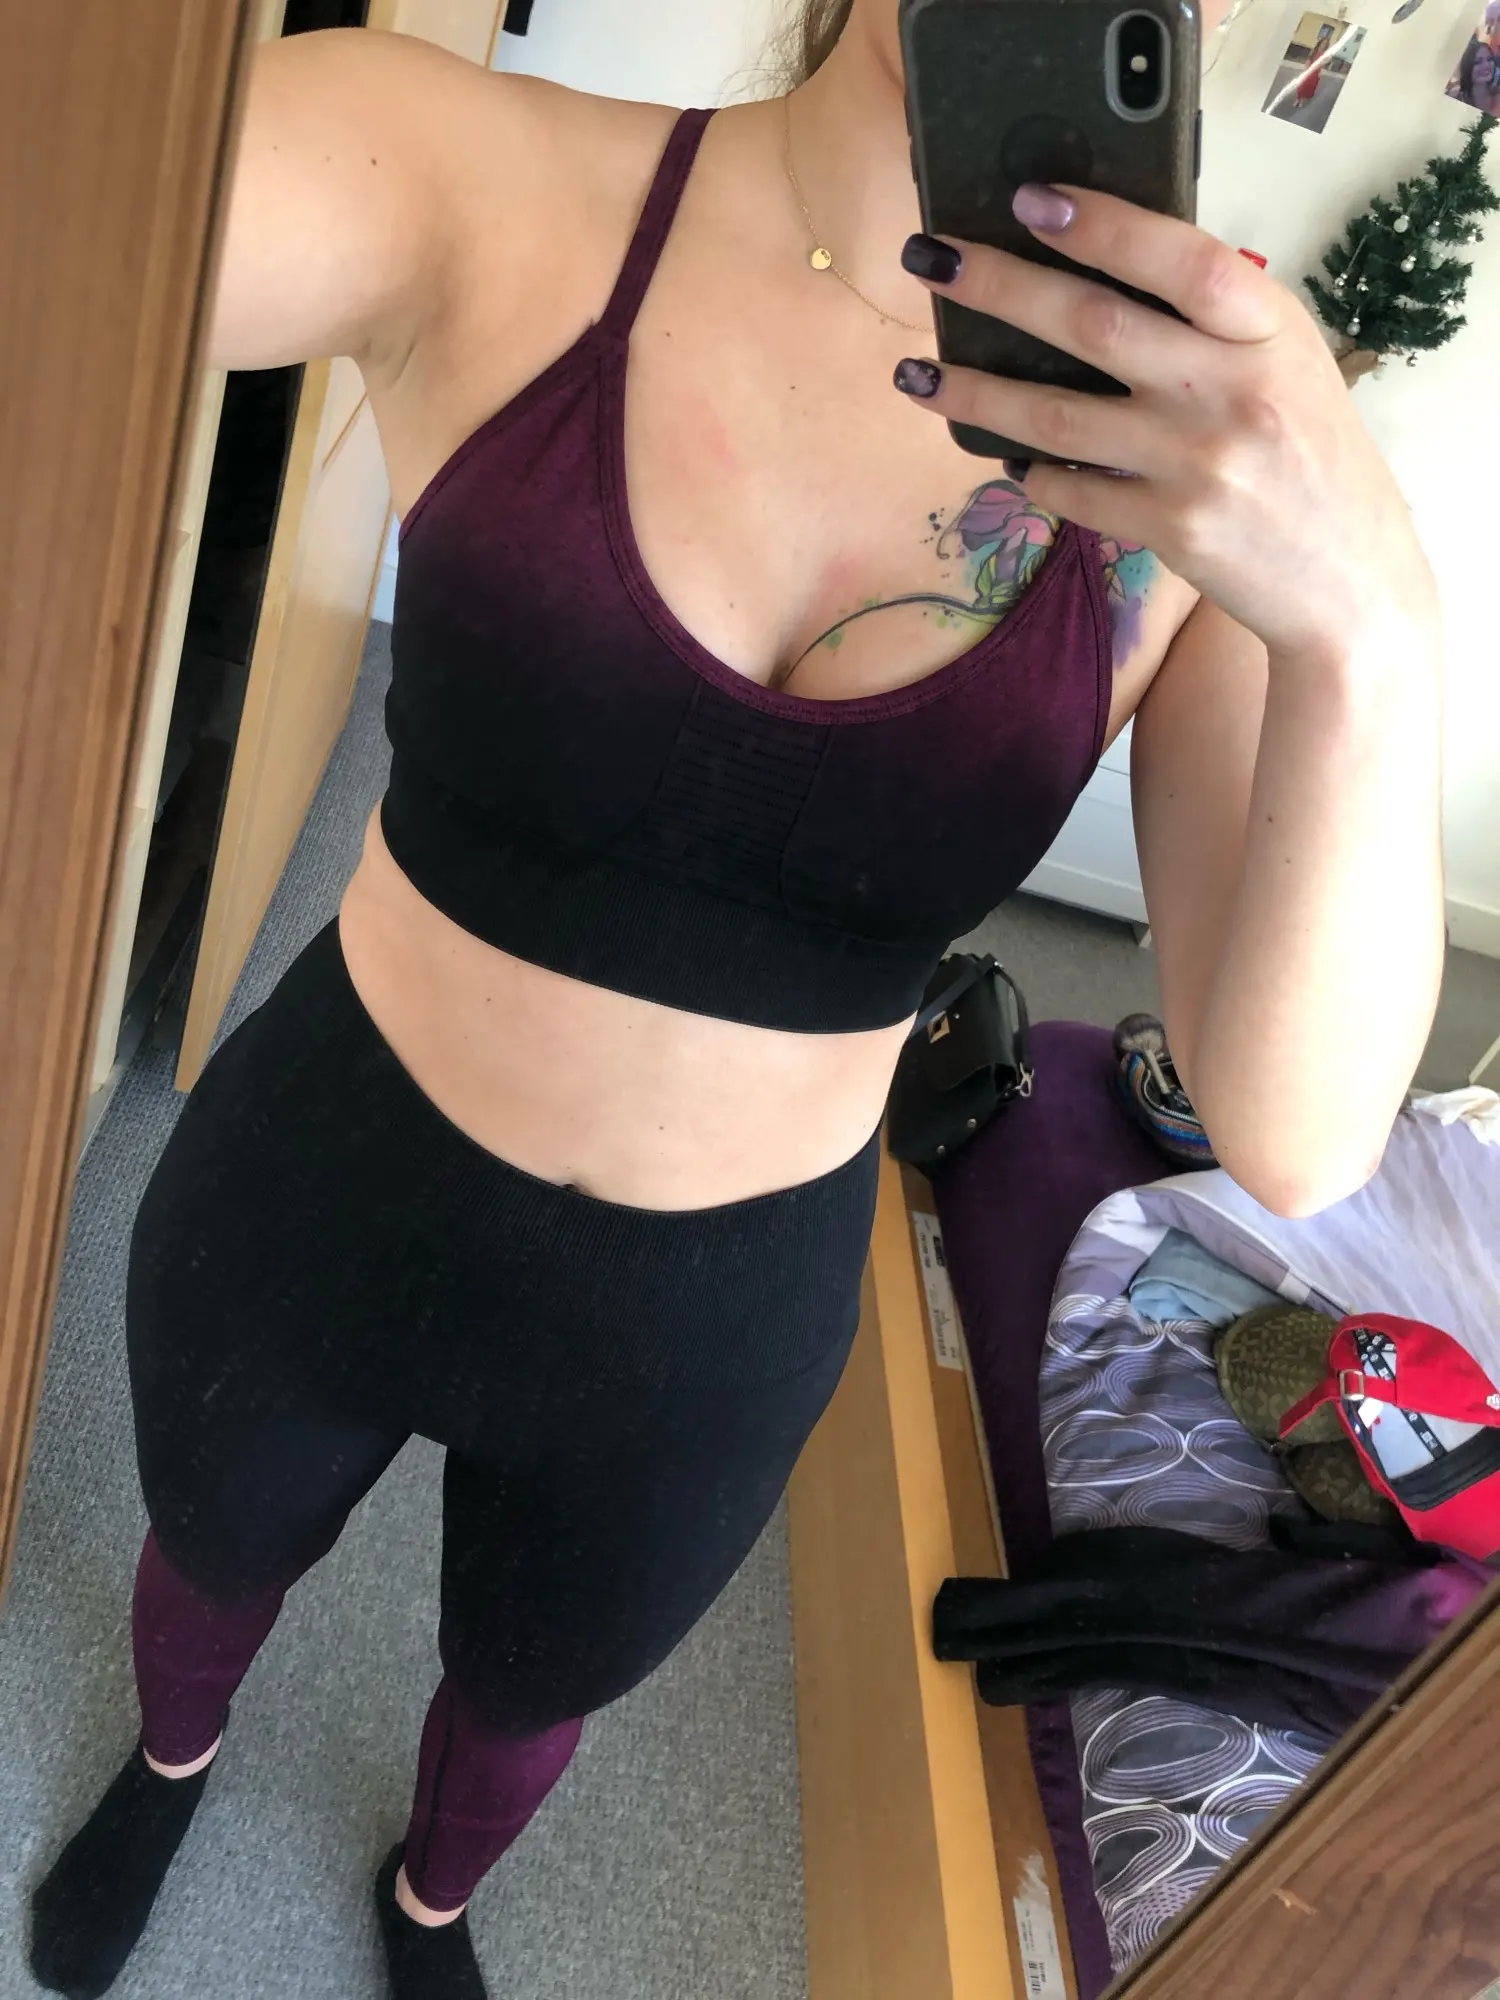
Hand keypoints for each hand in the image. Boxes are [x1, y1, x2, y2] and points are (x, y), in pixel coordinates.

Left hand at [894, 188, 1438, 664]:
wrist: (1351, 578)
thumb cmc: (1312, 453)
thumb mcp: (1290, 363)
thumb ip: (1218, 320)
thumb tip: (1103, 266)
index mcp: (1268, 332)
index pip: (1181, 260)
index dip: (1104, 226)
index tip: (1030, 199)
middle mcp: (1231, 393)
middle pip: (1094, 327)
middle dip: (998, 288)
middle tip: (928, 260)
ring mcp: (1195, 466)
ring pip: (1057, 418)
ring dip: (974, 393)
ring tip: (914, 375)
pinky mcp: (1168, 530)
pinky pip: (1072, 491)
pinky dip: (1030, 471)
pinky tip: (998, 454)